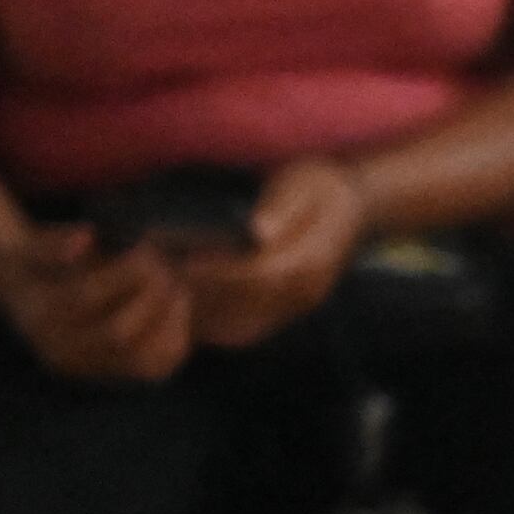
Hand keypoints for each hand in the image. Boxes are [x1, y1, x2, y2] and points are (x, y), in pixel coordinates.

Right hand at [0, 224, 192, 382]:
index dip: (123, 273)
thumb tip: (85, 237)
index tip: (146, 249)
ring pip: (143, 359)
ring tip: (178, 285)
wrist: (29, 299)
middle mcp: (59, 351)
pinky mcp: (111, 376)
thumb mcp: (32, 246)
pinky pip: (155, 367)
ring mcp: (87, 369)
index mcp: (37, 317)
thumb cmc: (38, 264)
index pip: (84, 299)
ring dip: (170, 320)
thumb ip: (53, 242)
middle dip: (150, 297)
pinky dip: (175, 337)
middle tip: (166, 268)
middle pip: (117, 334)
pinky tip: (180, 305)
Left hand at [174, 157, 367, 349]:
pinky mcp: (285, 312)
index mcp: (312, 259)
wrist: (355, 207)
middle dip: (200, 294)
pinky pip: (245, 331)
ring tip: (163, 295)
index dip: (217, 271)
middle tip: (157, 280)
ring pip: (242, 326)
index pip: (258, 274)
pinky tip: (185, 312)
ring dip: (202, 315)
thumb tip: (260, 231)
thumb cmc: (322, 188)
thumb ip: (284, 206)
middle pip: (245, 305)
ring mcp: (297, 306)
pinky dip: (212, 327)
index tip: (178, 260)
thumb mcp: (306, 183)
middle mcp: (306, 292)